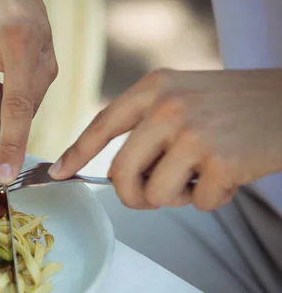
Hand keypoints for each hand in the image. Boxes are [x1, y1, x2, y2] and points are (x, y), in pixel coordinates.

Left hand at [49, 68, 281, 210]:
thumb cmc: (234, 105)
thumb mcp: (183, 95)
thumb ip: (148, 125)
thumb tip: (119, 173)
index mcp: (154, 88)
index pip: (102, 125)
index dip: (75, 153)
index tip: (58, 173)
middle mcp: (167, 107)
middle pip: (120, 173)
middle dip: (132, 195)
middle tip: (153, 194)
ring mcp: (193, 133)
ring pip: (154, 195)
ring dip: (176, 197)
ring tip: (200, 177)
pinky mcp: (221, 160)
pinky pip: (197, 203)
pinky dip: (212, 199)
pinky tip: (230, 175)